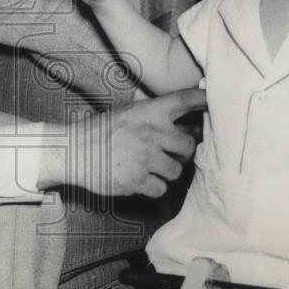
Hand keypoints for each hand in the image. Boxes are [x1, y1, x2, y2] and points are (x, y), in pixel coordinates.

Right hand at [41, 88, 203, 197]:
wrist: (73, 152)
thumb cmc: (100, 132)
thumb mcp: (126, 113)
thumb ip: (153, 116)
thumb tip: (184, 123)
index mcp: (149, 112)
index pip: (184, 100)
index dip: (204, 99)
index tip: (215, 101)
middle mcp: (152, 132)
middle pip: (190, 146)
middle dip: (182, 153)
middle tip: (168, 153)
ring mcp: (146, 157)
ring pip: (176, 171)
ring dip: (166, 172)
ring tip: (147, 167)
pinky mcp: (138, 180)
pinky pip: (161, 189)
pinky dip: (153, 187)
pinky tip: (138, 179)